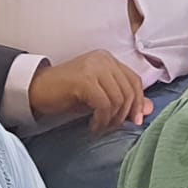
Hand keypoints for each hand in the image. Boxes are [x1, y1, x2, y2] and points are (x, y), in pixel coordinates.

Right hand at [28, 50, 151, 132]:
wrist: (38, 90)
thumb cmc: (68, 94)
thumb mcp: (100, 97)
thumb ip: (123, 100)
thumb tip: (150, 109)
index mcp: (108, 60)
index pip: (134, 81)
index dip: (139, 102)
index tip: (135, 121)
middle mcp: (103, 59)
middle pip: (129, 90)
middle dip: (125, 114)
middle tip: (114, 128)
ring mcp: (94, 67)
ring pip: (118, 99)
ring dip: (112, 119)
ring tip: (101, 127)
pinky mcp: (85, 79)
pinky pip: (104, 104)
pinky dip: (102, 120)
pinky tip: (94, 126)